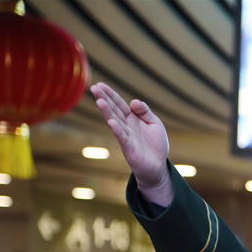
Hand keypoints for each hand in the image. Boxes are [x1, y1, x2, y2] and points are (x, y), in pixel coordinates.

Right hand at [90, 82, 172, 205]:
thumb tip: (133, 101)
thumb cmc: (156, 145)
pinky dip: (118, 130)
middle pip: (114, 110)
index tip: (100, 84)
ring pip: (116, 122)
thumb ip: (145, 111)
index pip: (119, 104)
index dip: (111, 94)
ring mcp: (126, 137)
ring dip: (107, 112)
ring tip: (99, 101)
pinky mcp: (129, 149)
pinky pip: (123, 138)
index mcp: (132, 118)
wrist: (158, 166)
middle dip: (104, 99)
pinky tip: (112, 122)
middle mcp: (127, 126)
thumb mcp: (155, 123)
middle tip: (93, 88)